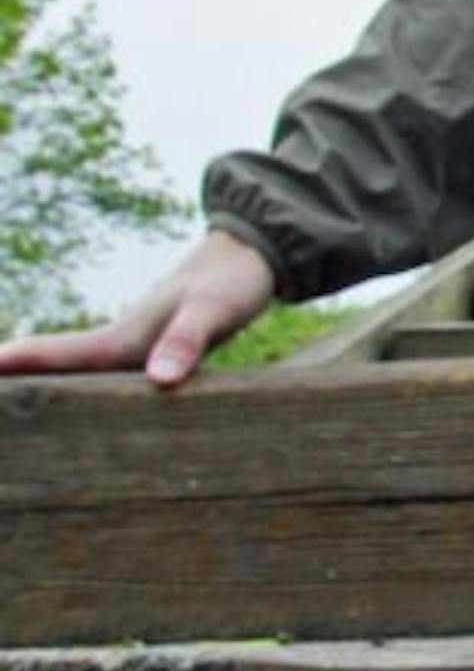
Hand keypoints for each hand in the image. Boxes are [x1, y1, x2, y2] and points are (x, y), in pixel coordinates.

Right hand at [0, 229, 278, 386]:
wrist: (253, 255)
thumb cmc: (232, 282)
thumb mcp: (212, 311)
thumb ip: (187, 341)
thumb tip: (158, 380)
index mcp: (126, 338)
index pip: (63, 355)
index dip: (21, 364)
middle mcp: (122, 346)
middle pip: (58, 369)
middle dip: (17, 382)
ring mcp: (136, 350)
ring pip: (81, 377)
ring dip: (46, 391)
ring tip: (12, 410)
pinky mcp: (155, 357)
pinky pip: (113, 382)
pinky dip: (88, 395)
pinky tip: (84, 416)